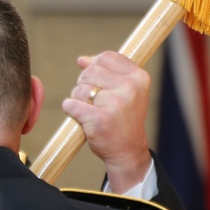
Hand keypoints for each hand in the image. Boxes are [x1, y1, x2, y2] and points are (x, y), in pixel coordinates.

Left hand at [61, 51, 152, 192]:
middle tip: (92, 101)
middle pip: (90, 72)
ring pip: (80, 89)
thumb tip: (82, 60)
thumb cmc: (123, 120)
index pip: (106, 58)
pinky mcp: (99, 119)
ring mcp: (115, 104)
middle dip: (84, 84)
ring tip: (90, 111)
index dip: (94, 66)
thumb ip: (106, 72)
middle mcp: (130, 88)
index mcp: (138, 78)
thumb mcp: (124, 92)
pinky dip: (71, 110)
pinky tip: (81, 118)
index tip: (95, 81)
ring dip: (78, 99)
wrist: (127, 151)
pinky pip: (72, 105)